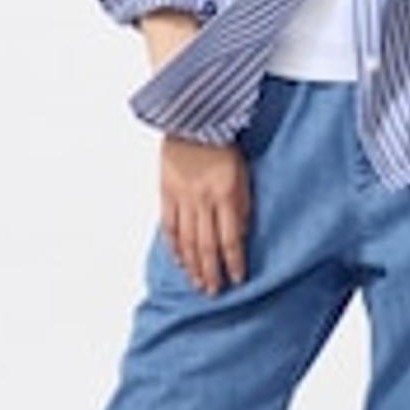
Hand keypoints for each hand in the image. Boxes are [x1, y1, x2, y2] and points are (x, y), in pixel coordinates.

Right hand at [160, 133, 249, 293]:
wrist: (194, 118)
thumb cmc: (223, 144)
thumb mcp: (244, 174)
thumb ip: (242, 205)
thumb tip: (239, 235)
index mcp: (226, 194)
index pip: (230, 239)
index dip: (233, 263)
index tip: (237, 279)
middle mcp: (203, 199)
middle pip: (206, 246)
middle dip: (211, 272)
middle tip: (213, 291)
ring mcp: (182, 197)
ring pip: (186, 241)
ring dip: (192, 265)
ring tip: (197, 283)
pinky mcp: (166, 192)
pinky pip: (169, 226)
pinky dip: (173, 246)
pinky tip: (179, 260)